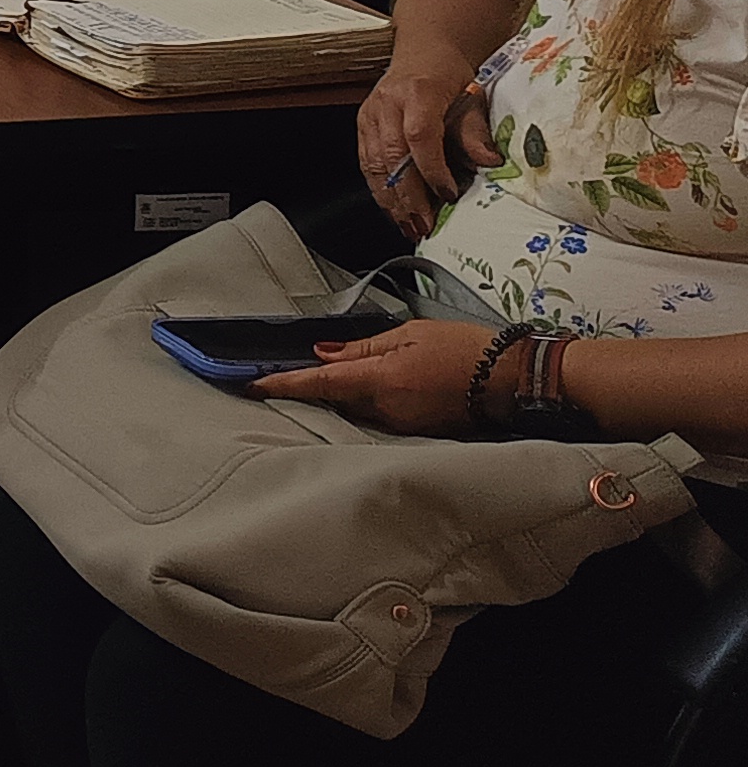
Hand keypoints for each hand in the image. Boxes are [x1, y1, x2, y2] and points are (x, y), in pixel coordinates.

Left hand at [249, 317, 505, 435]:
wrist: (514, 379)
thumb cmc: (465, 348)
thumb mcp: (410, 334)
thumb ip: (363, 348)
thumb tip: (323, 353)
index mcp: (380, 380)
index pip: (320, 384)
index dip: (284, 385)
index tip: (252, 385)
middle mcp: (387, 409)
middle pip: (337, 400)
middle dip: (318, 387)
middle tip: (295, 371)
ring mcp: (404, 425)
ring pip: (359, 410)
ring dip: (348, 396)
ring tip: (349, 374)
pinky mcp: (420, 432)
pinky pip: (383, 418)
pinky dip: (372, 404)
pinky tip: (382, 389)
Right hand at [356, 67, 499, 233]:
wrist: (424, 51)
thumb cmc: (449, 74)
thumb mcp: (473, 96)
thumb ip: (476, 131)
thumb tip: (489, 162)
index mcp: (418, 91)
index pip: (419, 136)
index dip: (432, 169)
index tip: (449, 193)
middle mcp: (388, 102)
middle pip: (392, 155)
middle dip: (408, 195)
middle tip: (425, 224)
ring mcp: (371, 113)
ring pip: (373, 164)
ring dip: (391, 199)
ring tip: (409, 225)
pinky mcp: (362, 124)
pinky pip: (366, 163)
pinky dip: (379, 189)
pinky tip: (394, 209)